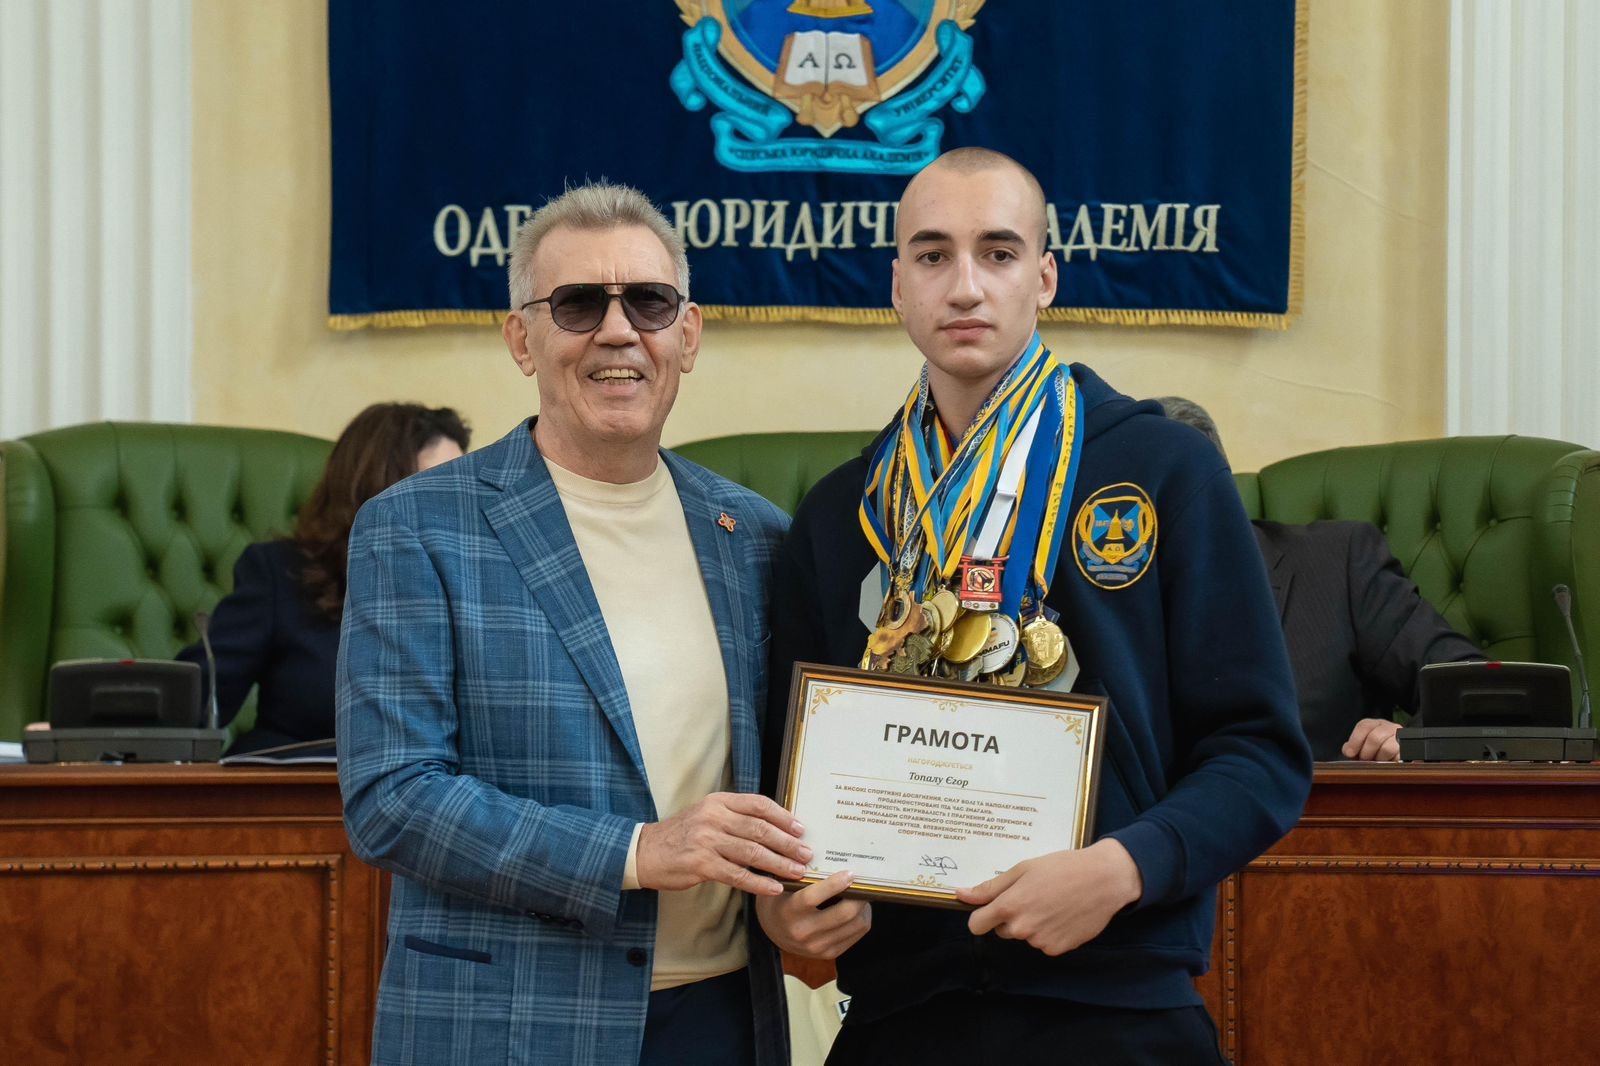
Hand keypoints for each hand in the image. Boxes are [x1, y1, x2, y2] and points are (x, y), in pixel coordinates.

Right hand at [636, 792, 810, 895]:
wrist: (644, 851)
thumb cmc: (681, 834)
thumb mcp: (706, 814)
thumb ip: (734, 817)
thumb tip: (773, 828)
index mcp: (718, 801)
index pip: (758, 805)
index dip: (783, 816)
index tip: (800, 828)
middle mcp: (714, 817)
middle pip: (760, 829)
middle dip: (787, 843)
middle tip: (807, 853)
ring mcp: (707, 841)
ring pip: (753, 853)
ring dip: (779, 863)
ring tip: (797, 871)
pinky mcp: (701, 865)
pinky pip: (737, 875)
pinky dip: (758, 882)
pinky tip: (773, 888)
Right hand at [755, 870, 871, 958]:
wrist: (774, 931)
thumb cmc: (781, 899)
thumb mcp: (781, 884)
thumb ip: (799, 872)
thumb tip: (828, 855)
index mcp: (788, 911)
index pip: (812, 897)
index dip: (834, 884)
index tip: (849, 873)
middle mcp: (803, 932)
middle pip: (843, 913)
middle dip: (860, 895)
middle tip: (864, 882)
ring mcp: (817, 946)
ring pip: (855, 924)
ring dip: (864, 907)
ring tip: (861, 894)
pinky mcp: (829, 953)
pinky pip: (857, 934)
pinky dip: (862, 919)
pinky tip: (857, 909)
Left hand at [956, 839, 1142, 956]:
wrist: (1104, 880)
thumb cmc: (1062, 868)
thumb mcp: (1023, 869)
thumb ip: (991, 887)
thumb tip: (960, 894)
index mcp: (1009, 906)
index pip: (977, 925)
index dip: (981, 915)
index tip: (991, 907)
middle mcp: (1022, 928)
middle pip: (1002, 929)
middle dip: (1011, 916)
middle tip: (1033, 894)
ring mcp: (1040, 942)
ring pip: (1025, 935)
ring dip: (1032, 924)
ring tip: (1053, 902)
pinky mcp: (1058, 950)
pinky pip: (1044, 943)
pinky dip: (1050, 932)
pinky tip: (1064, 914)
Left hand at [1342, 718, 1402, 760]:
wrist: (1400, 757)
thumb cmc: (1378, 753)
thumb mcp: (1363, 747)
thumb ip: (1353, 748)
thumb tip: (1348, 751)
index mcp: (1376, 724)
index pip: (1364, 726)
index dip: (1355, 741)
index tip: (1349, 753)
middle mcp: (1390, 727)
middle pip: (1374, 737)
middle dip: (1366, 752)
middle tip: (1366, 760)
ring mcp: (1402, 738)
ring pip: (1387, 748)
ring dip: (1379, 759)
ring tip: (1378, 761)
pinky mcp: (1411, 750)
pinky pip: (1398, 758)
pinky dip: (1390, 763)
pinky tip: (1388, 763)